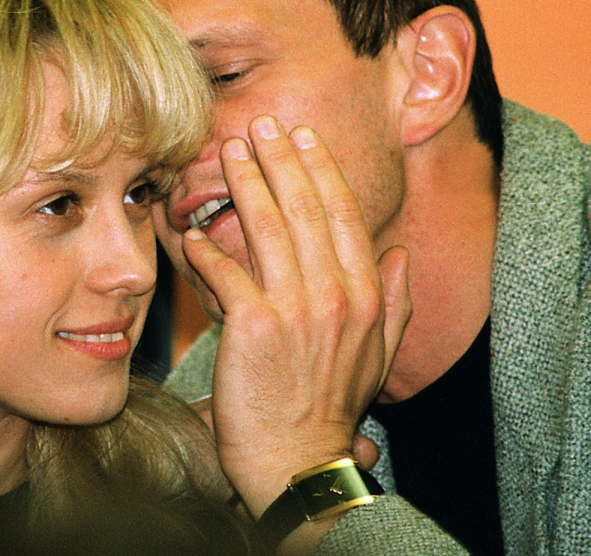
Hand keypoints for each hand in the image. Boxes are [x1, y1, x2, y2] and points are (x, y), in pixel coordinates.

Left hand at [181, 115, 410, 516]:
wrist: (299, 465)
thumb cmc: (330, 410)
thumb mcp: (378, 356)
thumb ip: (394, 302)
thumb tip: (399, 253)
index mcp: (365, 296)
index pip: (343, 216)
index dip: (321, 171)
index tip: (303, 140)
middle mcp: (335, 295)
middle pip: (306, 209)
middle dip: (281, 160)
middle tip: (259, 125)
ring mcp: (295, 309)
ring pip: (269, 228)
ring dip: (247, 183)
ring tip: (230, 152)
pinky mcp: (253, 326)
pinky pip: (226, 271)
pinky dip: (207, 249)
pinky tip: (192, 231)